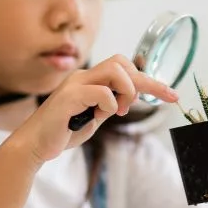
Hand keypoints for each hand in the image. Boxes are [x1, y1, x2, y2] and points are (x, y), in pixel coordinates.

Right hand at [12, 54, 178, 163]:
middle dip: (145, 82)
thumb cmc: (62, 131)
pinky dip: (109, 103)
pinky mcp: (68, 97)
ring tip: (120, 111)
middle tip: (150, 102)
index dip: (151, 80)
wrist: (35, 146)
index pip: (125, 68)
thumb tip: (130, 98)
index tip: (171, 94)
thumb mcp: (95, 116)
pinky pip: (101, 91)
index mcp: (90, 79)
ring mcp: (75, 84)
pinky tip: (102, 115)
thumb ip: (110, 104)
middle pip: (122, 62)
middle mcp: (83, 76)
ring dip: (127, 90)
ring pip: (115, 70)